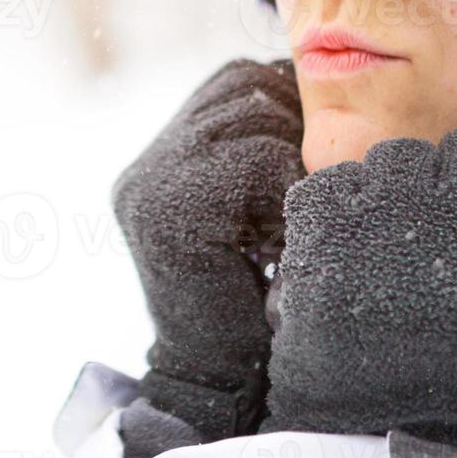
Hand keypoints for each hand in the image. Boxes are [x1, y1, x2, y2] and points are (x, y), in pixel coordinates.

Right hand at [113, 58, 304, 443]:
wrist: (219, 378)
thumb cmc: (258, 298)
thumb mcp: (259, 207)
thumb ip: (261, 147)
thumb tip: (305, 79)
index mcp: (162, 156)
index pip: (233, 80)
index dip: (287, 103)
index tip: (310, 157)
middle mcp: (146, 164)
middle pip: (242, 85)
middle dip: (293, 123)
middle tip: (308, 185)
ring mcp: (149, 183)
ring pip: (252, 114)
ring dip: (292, 157)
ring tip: (292, 212)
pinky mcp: (165, 209)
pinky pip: (253, 158)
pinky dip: (287, 188)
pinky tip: (284, 231)